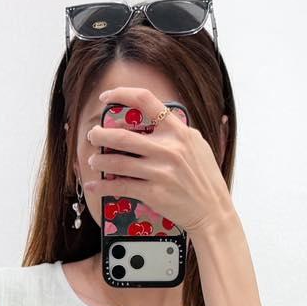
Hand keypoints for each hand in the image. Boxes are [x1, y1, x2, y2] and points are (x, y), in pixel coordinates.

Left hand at [83, 84, 232, 235]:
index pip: (145, 100)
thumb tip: (152, 118)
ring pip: (117, 161)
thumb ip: (175, 131)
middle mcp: (168, 149)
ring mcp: (160, 172)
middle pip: (122, 135)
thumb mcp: (197, 145)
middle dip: (100, 134)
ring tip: (93, 160)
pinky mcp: (153, 193)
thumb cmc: (205, 178)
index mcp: (178, 131)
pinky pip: (120, 186)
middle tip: (93, 135)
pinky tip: (94, 185)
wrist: (213, 211)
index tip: (106, 97)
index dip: (120, 94)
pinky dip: (103, 186)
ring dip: (99, 160)